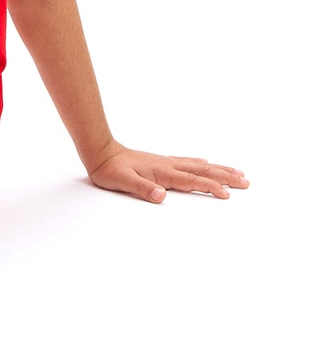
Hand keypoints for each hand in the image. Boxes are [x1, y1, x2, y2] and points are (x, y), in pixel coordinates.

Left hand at [84, 139, 248, 202]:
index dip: (210, 188)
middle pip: (203, 171)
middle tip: (247, 182)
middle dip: (225, 177)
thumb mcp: (122, 181)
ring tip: (237, 172)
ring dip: (219, 169)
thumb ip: (142, 188)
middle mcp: (168, 165)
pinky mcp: (160, 161)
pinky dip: (201, 164)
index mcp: (163, 172)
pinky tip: (205, 162)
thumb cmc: (109, 168)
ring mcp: (165, 162)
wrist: (99, 151)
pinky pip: (187, 162)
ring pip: (198, 166)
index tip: (228, 194)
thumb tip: (160, 196)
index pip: (193, 181)